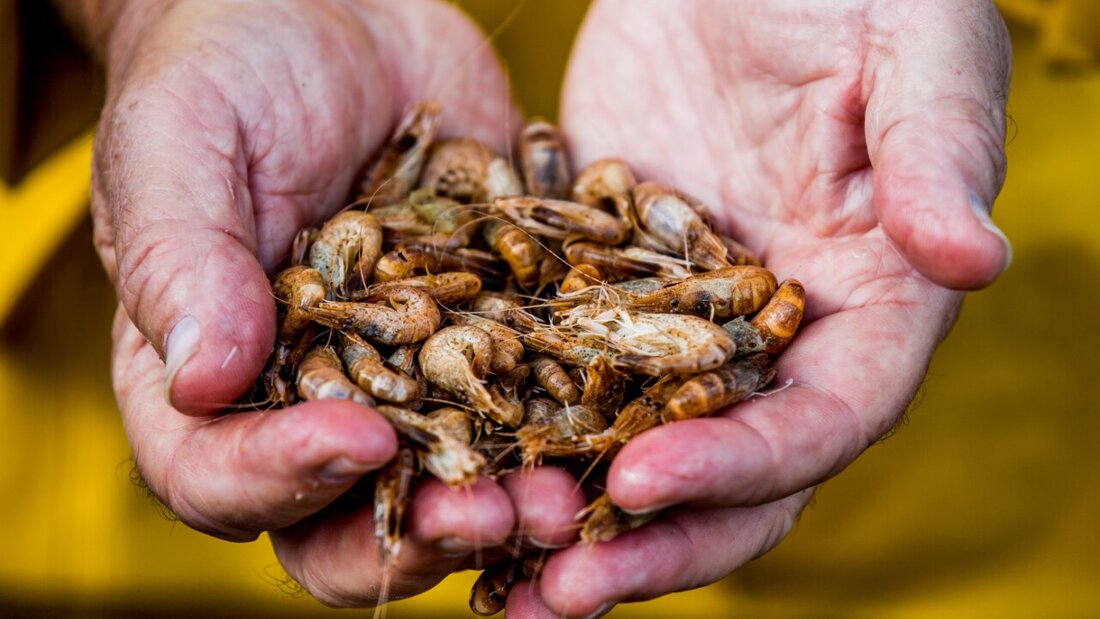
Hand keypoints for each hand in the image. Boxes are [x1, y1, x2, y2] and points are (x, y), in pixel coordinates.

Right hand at [90, 0, 526, 604]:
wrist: (341, 17)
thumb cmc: (230, 69)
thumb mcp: (184, 141)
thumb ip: (179, 259)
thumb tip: (203, 383)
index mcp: (214, 379)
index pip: (220, 475)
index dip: (283, 479)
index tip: (362, 442)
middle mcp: (312, 402)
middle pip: (345, 518)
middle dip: (417, 529)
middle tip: (489, 514)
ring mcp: (412, 379)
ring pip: (451, 480)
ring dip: (507, 502)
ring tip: (564, 494)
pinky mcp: (493, 339)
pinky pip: (530, 400)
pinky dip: (571, 423)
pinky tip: (624, 423)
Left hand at [509, 0, 1011, 615]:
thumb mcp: (910, 46)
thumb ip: (937, 151)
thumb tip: (975, 261)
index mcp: (869, 303)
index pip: (823, 419)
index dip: (743, 465)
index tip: (642, 481)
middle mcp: (776, 334)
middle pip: (727, 471)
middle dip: (651, 540)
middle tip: (557, 592)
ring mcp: (681, 314)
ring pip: (633, 440)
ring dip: (568, 513)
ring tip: (485, 567)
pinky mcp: (601, 278)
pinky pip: (558, 366)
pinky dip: (512, 424)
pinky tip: (447, 468)